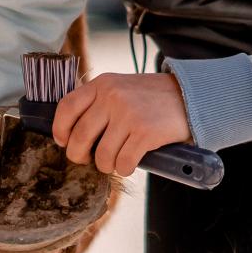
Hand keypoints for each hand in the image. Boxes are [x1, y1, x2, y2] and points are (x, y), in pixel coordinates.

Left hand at [52, 71, 193, 175]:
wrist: (191, 96)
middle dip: (80, 156)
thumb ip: (99, 102)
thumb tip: (72, 133)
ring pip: (102, 155)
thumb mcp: (122, 88)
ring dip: (107, 165)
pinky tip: (131, 162)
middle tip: (89, 159)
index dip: (61, 130)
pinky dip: (125, 168)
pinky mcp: (145, 132)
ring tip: (116, 161)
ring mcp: (129, 114)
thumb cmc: (153, 98)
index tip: (64, 142)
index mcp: (103, 84)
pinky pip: (123, 162)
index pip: (67, 107)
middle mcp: (112, 96)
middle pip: (80, 137)